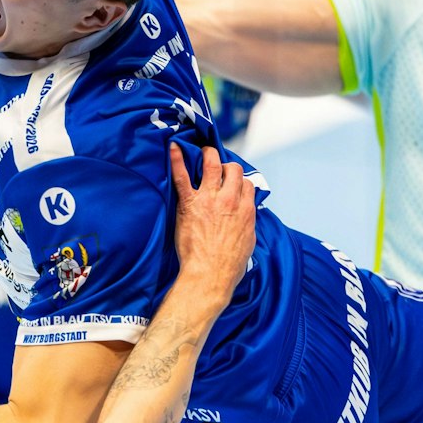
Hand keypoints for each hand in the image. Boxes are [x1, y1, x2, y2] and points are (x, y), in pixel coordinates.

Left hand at [168, 142, 255, 305]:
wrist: (210, 275)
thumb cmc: (229, 265)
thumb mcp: (249, 241)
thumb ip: (247, 222)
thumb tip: (246, 215)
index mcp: (246, 210)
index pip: (247, 183)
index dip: (240, 182)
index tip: (233, 185)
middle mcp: (230, 199)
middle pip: (233, 169)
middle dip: (227, 166)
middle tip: (219, 168)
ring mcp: (209, 199)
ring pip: (212, 164)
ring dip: (209, 155)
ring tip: (204, 152)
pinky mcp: (190, 203)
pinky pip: (182, 177)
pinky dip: (177, 160)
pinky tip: (173, 147)